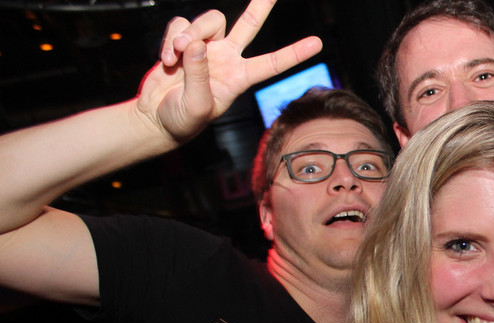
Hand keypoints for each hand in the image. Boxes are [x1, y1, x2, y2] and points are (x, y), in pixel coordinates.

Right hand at [135, 0, 321, 142]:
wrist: (156, 118)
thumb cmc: (182, 120)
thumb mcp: (197, 105)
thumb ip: (199, 75)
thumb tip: (196, 44)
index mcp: (239, 78)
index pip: (272, 64)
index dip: (294, 53)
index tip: (317, 43)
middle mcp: (226, 59)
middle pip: (248, 25)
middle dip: (260, 7)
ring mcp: (205, 48)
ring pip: (208, 21)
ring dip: (190, 33)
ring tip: (176, 55)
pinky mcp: (183, 40)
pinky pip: (180, 25)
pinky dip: (170, 40)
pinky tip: (167, 60)